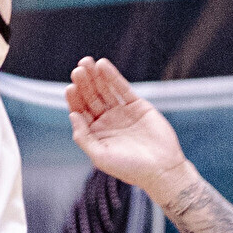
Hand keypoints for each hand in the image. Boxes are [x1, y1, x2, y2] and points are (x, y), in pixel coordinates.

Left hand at [64, 57, 188, 196]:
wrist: (162, 169)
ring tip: (87, 63)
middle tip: (77, 71)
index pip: (80, 112)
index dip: (75, 99)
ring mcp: (122, 112)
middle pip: (91, 98)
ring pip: (105, 90)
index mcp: (95, 134)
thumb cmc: (130, 169)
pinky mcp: (137, 105)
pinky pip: (122, 88)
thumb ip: (84, 137)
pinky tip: (103, 66)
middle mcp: (107, 121)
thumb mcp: (100, 156)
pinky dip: (112, 76)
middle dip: (84, 84)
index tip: (70, 87)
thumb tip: (72, 115)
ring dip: (95, 77)